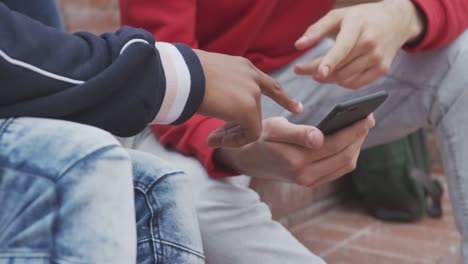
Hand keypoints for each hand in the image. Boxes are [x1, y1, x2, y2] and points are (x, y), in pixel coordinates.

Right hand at [194, 49, 302, 147]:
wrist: (180, 74)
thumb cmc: (184, 74)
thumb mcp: (208, 74)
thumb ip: (220, 85)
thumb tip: (212, 95)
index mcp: (243, 67)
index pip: (270, 84)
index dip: (285, 98)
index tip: (298, 109)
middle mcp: (252, 77)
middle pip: (259, 108)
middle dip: (245, 126)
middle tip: (222, 138)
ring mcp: (252, 93)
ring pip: (252, 123)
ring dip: (234, 134)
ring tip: (213, 138)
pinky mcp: (248, 109)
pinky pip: (251, 134)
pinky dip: (236, 141)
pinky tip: (219, 140)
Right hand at [214, 115, 374, 186]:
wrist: (247, 159)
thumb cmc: (260, 138)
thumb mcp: (274, 129)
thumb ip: (298, 133)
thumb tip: (320, 138)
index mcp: (297, 161)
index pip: (335, 145)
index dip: (353, 131)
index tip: (366, 116)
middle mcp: (306, 176)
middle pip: (345, 157)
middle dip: (359, 137)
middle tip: (368, 118)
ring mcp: (309, 181)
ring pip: (344, 165)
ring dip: (356, 147)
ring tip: (362, 128)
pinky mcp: (311, 182)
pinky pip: (337, 170)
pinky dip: (348, 155)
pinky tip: (351, 141)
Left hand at [294, 0, 423, 88]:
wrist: (397, 21)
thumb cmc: (362, 17)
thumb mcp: (339, 16)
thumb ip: (316, 30)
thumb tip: (298, 45)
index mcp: (358, 26)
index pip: (342, 48)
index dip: (329, 62)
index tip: (316, 73)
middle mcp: (370, 43)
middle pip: (339, 67)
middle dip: (315, 71)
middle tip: (300, 69)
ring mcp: (378, 58)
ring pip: (345, 78)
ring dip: (327, 78)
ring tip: (319, 71)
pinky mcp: (382, 69)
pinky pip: (355, 84)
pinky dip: (342, 82)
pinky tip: (336, 73)